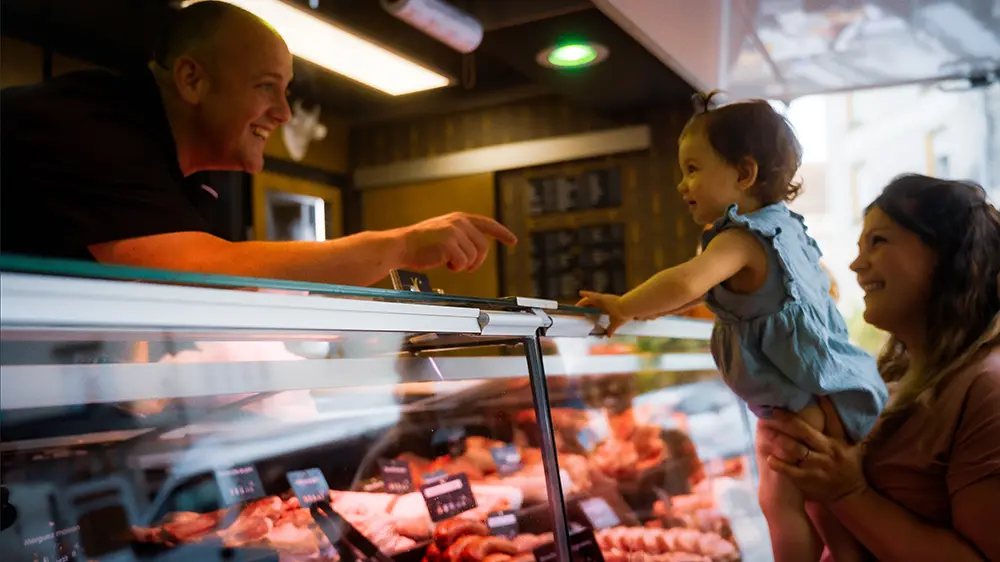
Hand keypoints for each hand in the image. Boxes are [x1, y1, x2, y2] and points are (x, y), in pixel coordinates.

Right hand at [398, 213, 516, 271]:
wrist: (402, 245)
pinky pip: (463, 263)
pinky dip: (456, 268)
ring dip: (463, 265)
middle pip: (484, 246)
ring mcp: (454, 232)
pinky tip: (445, 263)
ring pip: (474, 257)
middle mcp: (459, 223)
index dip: (502, 233)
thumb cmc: (421, 242)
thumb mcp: (444, 230)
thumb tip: (479, 247)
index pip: (487, 224)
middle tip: (465, 266)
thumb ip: (462, 234)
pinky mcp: (449, 244)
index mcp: (460, 218)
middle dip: (477, 260)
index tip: (512, 240)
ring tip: (449, 262)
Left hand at [576, 291, 628, 334]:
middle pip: (591, 304)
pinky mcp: (602, 297)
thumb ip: (611, 329)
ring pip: (590, 299)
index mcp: (606, 308)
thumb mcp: (615, 324)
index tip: (584, 313)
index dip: (590, 310)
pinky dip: (586, 293)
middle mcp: (603, 303)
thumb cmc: (623, 315)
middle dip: (584, 306)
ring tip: (576, 306)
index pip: (596, 309)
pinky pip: (592, 294)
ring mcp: (602, 299)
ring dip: (583, 302)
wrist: (627, 309)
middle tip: (578, 309)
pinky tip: (580, 292)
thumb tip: (608, 336)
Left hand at [759, 397, 867, 503]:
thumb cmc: (847, 465)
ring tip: (766, 431)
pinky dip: (779, 464)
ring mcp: (818, 466)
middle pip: (805, 432)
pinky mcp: (808, 480)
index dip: (823, 405)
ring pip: (796, 450)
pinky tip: (769, 458)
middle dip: (788, 420)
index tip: (807, 392)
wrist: (850, 495)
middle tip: (773, 410)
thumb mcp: (849, 445)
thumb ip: (837, 426)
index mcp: (838, 441)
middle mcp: (828, 452)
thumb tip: (825, 398)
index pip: (831, 419)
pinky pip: (791, 471)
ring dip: (779, 439)